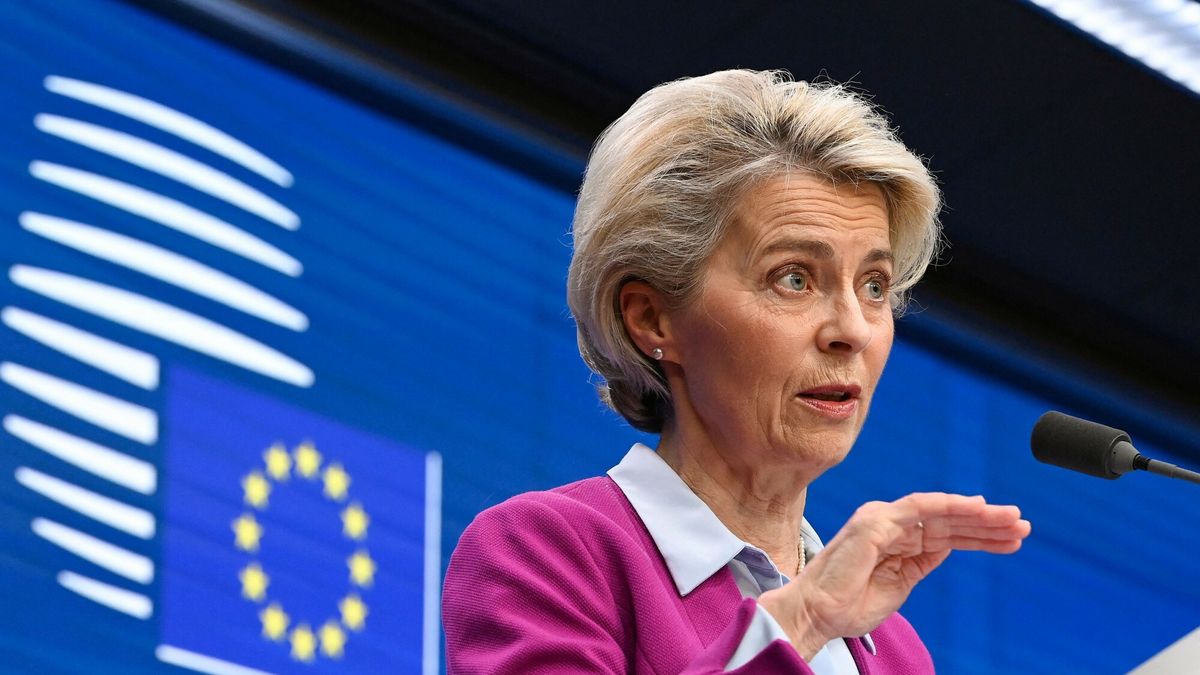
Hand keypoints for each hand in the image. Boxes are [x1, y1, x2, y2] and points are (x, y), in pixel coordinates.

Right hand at [757, 492, 1030, 659]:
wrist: (818, 614)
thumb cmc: (849, 605)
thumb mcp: (899, 584)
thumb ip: (921, 563)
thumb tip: (948, 547)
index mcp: (896, 542)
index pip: (947, 534)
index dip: (980, 536)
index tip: (1012, 539)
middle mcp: (891, 525)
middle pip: (949, 521)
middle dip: (987, 523)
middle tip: (1022, 525)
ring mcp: (882, 521)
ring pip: (940, 511)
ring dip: (978, 514)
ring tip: (1011, 519)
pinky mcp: (875, 522)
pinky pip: (920, 508)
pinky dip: (950, 506)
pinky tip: (978, 509)